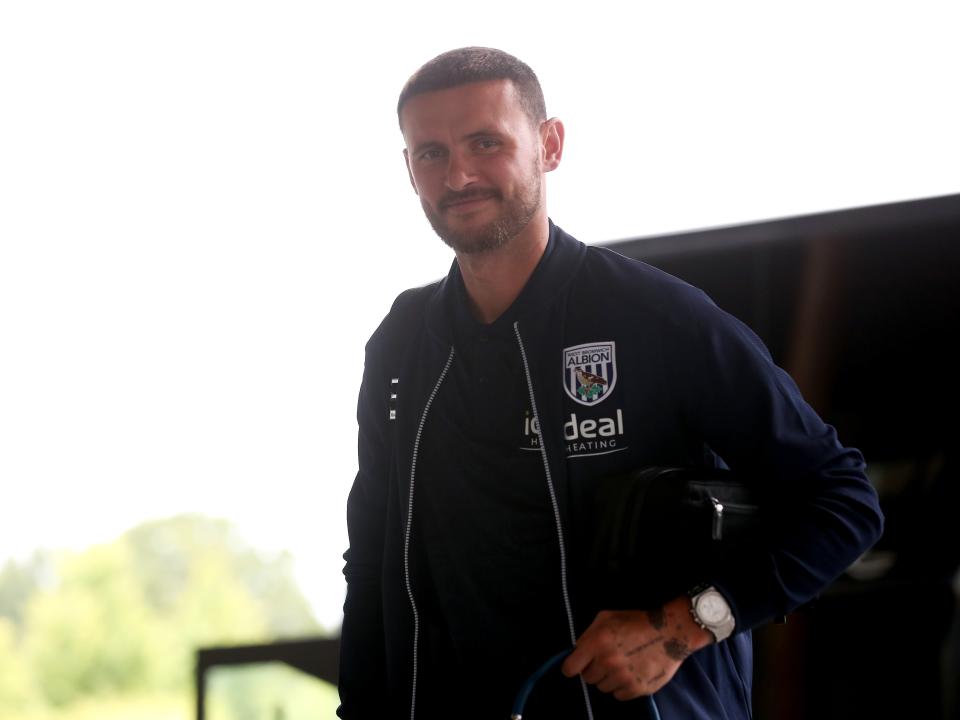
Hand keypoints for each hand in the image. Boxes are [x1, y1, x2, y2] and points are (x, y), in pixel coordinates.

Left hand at [561, 596, 712, 700]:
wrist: (670, 631)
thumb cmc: (636, 621)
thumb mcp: (606, 617)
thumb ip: (588, 634)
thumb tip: (577, 650)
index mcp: (597, 642)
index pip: (570, 668)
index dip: (572, 667)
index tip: (578, 665)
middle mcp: (607, 662)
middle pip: (588, 679)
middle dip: (594, 670)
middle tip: (606, 660)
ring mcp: (623, 677)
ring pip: (603, 688)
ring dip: (608, 679)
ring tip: (622, 665)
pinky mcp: (637, 688)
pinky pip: (619, 695)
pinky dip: (622, 687)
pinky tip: (631, 673)